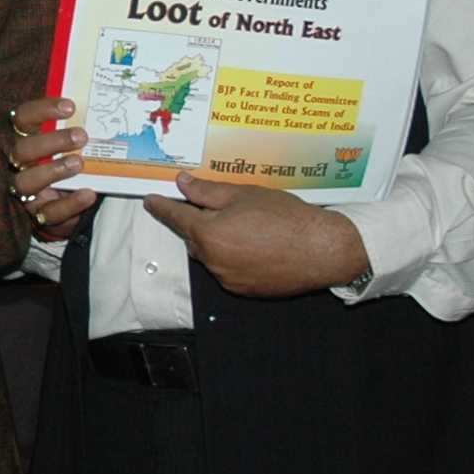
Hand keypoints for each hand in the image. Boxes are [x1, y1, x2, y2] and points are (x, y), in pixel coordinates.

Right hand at [8, 96, 98, 241]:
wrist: (72, 204)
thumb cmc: (70, 163)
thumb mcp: (73, 144)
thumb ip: (78, 126)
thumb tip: (104, 99)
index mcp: (27, 139)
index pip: (22, 119)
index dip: (42, 110)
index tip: (70, 106)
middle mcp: (21, 165)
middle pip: (22, 150)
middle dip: (51, 142)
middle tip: (82, 136)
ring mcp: (28, 192)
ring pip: (25, 182)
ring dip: (53, 170)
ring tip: (79, 163)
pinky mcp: (41, 215)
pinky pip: (49, 212)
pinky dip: (70, 203)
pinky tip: (89, 193)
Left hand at [140, 172, 369, 297]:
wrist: (322, 250)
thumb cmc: (288, 219)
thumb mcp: (245, 194)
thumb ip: (208, 191)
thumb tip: (183, 184)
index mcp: (209, 234)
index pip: (176, 217)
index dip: (161, 207)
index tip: (151, 202)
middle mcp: (213, 260)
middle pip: (193, 237)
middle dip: (199, 221)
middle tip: (218, 206)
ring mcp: (227, 278)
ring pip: (210, 254)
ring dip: (217, 240)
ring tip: (247, 224)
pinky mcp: (243, 289)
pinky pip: (226, 269)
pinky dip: (232, 256)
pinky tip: (254, 243)